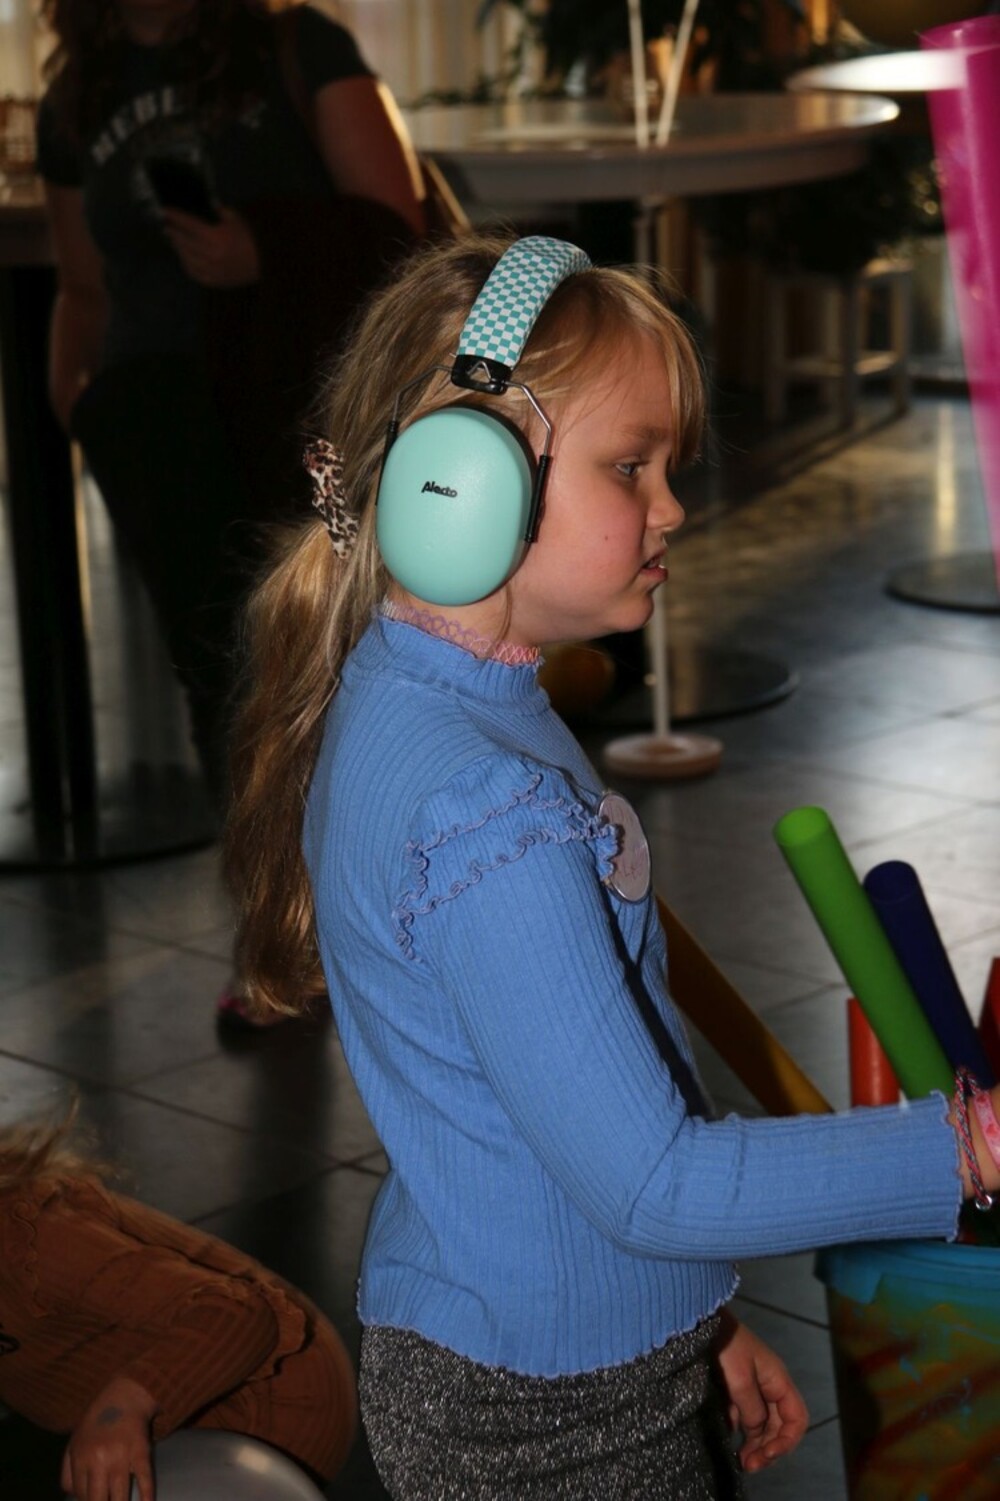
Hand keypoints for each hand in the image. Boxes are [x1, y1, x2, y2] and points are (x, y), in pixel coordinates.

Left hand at [60, 1376, 157, 1500]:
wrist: (123, 1396)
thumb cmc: (96, 1422)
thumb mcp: (74, 1443)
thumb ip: (68, 1472)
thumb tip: (74, 1498)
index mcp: (81, 1457)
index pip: (81, 1495)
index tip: (97, 1498)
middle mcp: (99, 1459)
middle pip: (98, 1499)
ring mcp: (122, 1456)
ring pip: (120, 1495)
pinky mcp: (142, 1451)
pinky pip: (144, 1479)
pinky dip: (146, 1494)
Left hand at [160, 206, 260, 287]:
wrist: (266, 264)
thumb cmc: (252, 240)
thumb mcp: (237, 220)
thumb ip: (219, 212)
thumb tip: (206, 207)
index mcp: (216, 237)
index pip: (189, 224)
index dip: (175, 216)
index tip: (165, 210)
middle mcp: (211, 255)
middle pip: (184, 242)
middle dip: (174, 232)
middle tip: (167, 226)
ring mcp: (212, 270)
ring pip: (186, 258)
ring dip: (178, 248)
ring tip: (174, 241)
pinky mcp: (215, 281)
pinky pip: (194, 273)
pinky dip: (186, 264)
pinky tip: (184, 257)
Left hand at [714, 1312, 807, 1473]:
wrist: (697, 1319)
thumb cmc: (724, 1344)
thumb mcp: (740, 1377)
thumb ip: (751, 1408)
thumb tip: (756, 1432)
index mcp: (778, 1381)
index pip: (796, 1419)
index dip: (786, 1441)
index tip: (766, 1454)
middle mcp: (769, 1386)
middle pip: (779, 1426)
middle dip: (768, 1448)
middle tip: (748, 1465)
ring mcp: (751, 1387)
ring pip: (761, 1423)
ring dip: (754, 1444)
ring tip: (741, 1460)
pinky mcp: (733, 1387)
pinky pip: (743, 1415)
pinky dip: (739, 1430)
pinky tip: (727, 1439)